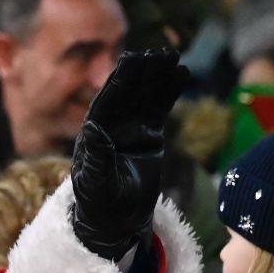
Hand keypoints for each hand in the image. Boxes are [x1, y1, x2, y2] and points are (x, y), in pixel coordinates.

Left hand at [69, 49, 188, 262]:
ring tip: (174, 55)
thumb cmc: (99, 204)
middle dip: (141, 71)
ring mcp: (130, 127)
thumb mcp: (96, 182)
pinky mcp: (149, 134)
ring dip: (158, 75)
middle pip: (127, 92)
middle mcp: (110, 124)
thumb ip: (95, 156)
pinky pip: (160, 107)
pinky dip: (170, 90)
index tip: (133, 60)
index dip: (121, 80)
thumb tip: (91, 127)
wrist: (115, 221)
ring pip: (145, 95)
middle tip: (158, 51)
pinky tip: (182, 73)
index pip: (108, 101)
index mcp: (94, 132)